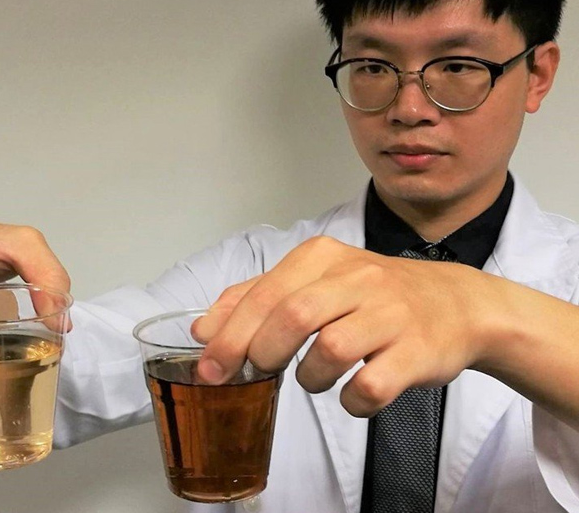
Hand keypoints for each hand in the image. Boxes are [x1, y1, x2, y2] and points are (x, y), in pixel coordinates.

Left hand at [192, 236, 493, 416]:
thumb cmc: (372, 296)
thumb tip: (203, 329)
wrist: (455, 303)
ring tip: (313, 378)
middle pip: (293, 316)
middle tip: (254, 373)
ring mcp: (391, 314)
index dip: (230, 334)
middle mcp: (358, 278)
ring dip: (308, 377)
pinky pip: (371, 387)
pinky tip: (351, 395)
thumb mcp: (313, 279)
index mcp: (323, 257)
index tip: (210, 366)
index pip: (265, 293)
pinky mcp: (417, 352)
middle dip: (261, 353)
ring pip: (330, 350)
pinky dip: (351, 401)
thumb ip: (256, 298)